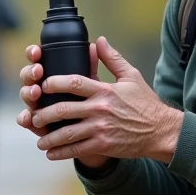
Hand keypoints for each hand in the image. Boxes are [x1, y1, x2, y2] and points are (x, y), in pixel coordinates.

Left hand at [29, 37, 183, 163]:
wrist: (161, 131)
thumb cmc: (145, 103)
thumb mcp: (132, 77)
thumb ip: (112, 59)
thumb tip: (98, 41)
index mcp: (104, 91)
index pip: (74, 82)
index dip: (54, 83)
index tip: (42, 85)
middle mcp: (100, 109)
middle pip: (63, 109)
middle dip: (43, 113)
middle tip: (33, 115)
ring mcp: (101, 128)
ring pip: (66, 133)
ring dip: (49, 137)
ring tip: (39, 139)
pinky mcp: (103, 145)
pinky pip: (77, 150)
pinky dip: (61, 152)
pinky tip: (51, 153)